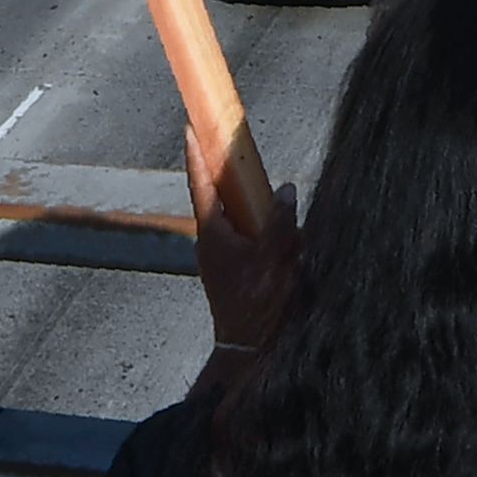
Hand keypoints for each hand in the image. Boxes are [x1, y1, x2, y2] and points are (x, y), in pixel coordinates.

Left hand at [193, 166, 297, 357]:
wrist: (246, 350)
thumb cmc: (255, 307)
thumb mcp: (273, 261)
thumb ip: (279, 224)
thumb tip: (287, 189)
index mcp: (212, 232)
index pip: (202, 182)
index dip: (197, 153)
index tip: (190, 126)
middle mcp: (211, 240)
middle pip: (220, 195)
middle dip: (231, 174)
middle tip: (238, 149)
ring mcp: (220, 256)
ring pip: (236, 218)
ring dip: (252, 207)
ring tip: (277, 203)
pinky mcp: (232, 269)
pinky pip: (246, 238)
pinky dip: (261, 230)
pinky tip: (286, 242)